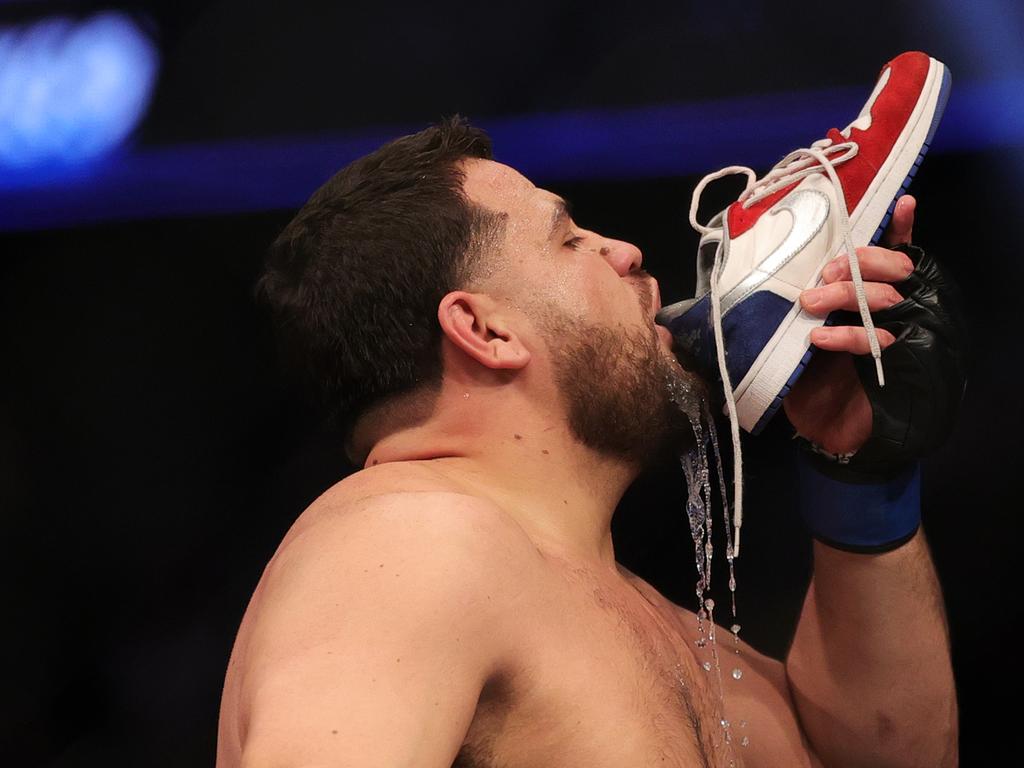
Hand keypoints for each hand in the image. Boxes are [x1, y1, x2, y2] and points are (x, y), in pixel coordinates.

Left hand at [783, 196, 917, 454]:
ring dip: (849, 293)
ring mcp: (896, 338)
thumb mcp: (790, 337)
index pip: (894, 255)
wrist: (825, 432)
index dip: (899, 229)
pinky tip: (820, 339)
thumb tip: (746, 280)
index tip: (900, 203)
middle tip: (822, 273)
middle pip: (896, 269)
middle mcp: (890, 312)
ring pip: (889, 298)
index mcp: (869, 297)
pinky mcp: (893, 368)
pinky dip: (848, 336)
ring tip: (812, 302)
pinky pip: (879, 341)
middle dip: (859, 263)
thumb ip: (786, 308)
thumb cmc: (809, 379)